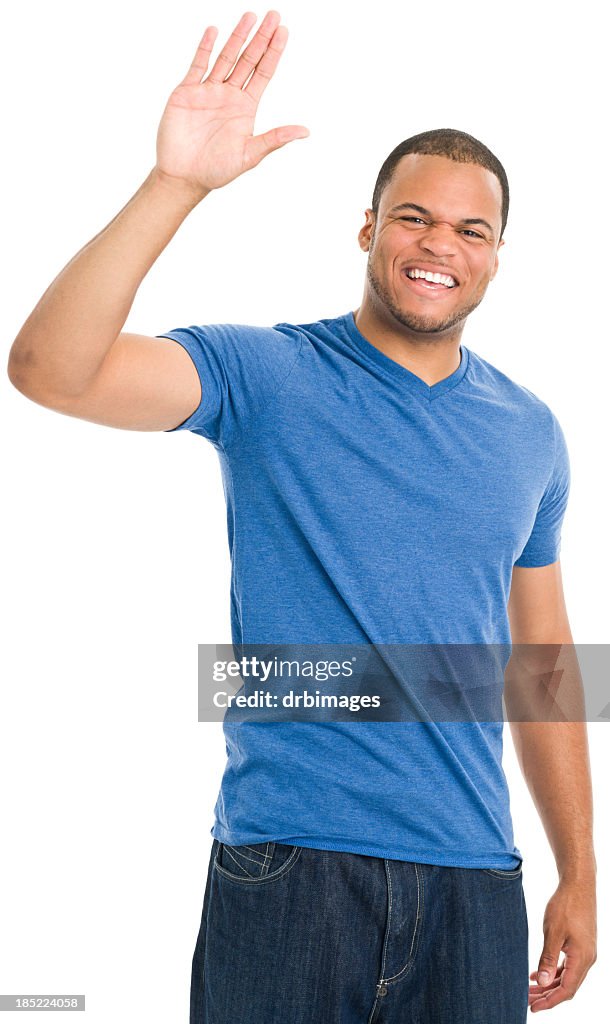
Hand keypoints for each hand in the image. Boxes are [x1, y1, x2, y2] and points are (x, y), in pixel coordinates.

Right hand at [155, 10, 308, 194]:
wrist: (183, 176)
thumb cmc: (217, 170)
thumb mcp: (250, 155)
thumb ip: (275, 139)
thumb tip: (305, 132)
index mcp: (246, 108)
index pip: (263, 73)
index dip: (273, 52)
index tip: (284, 32)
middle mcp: (229, 95)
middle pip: (248, 60)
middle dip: (260, 38)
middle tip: (273, 15)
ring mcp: (208, 91)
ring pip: (225, 57)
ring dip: (238, 37)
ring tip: (250, 16)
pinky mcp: (187, 92)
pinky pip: (198, 65)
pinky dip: (205, 48)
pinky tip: (214, 31)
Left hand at [528, 877, 596, 1011]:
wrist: (578, 884)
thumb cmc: (566, 905)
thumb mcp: (553, 932)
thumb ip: (548, 958)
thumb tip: (541, 982)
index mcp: (582, 959)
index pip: (566, 990)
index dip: (549, 1001)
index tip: (532, 1007)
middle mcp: (587, 959)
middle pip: (567, 987)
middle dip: (547, 995)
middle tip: (527, 1000)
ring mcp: (585, 952)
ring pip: (566, 977)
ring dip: (549, 984)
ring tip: (529, 990)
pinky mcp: (580, 945)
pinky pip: (567, 966)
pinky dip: (553, 972)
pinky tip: (537, 974)